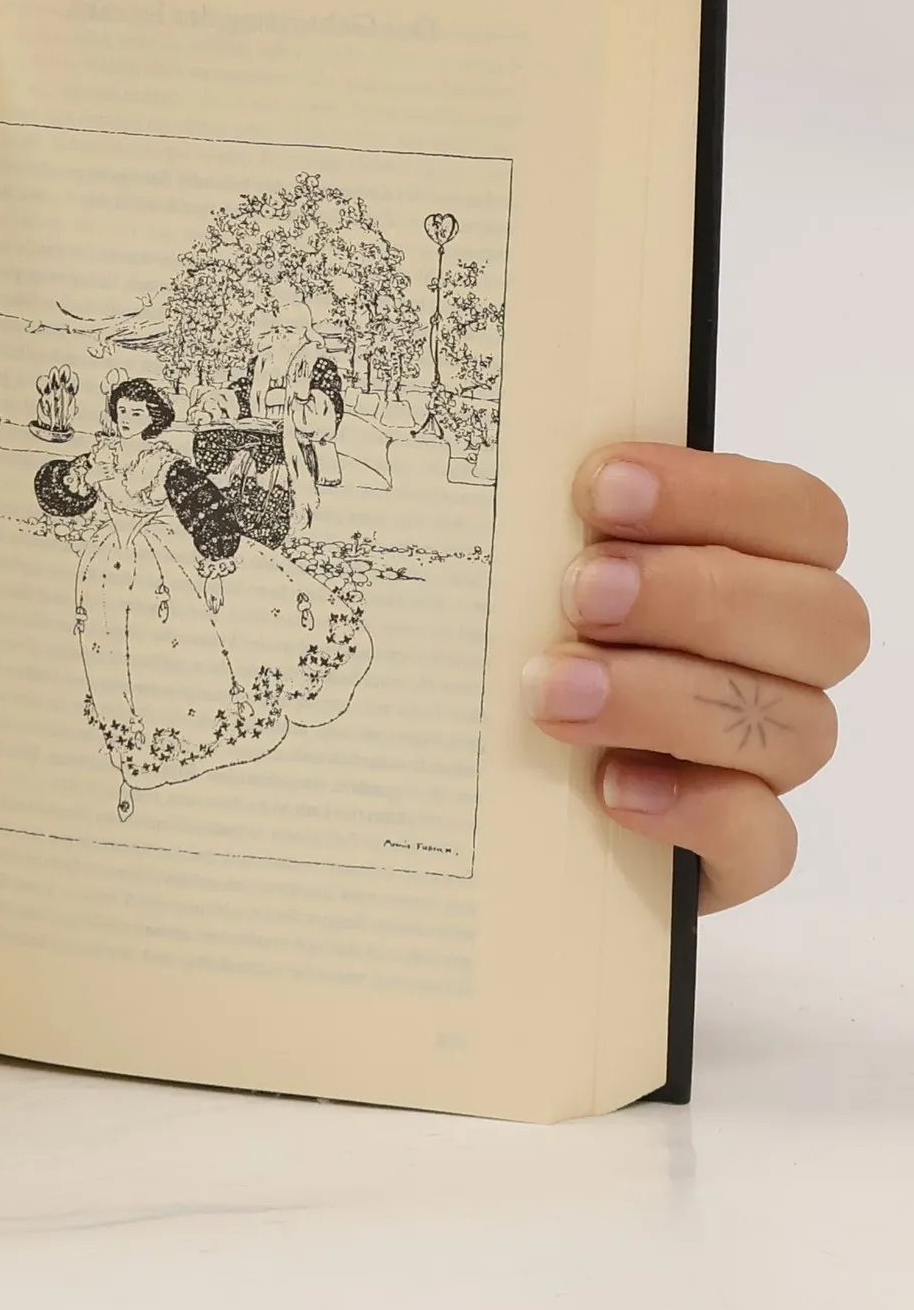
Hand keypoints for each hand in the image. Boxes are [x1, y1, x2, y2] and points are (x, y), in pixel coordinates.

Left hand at [525, 445, 867, 911]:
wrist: (488, 792)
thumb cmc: (520, 645)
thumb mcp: (527, 578)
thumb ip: (552, 528)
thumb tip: (506, 454)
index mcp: (756, 572)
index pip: (801, 517)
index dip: (715, 494)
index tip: (600, 488)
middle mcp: (780, 665)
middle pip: (820, 620)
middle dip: (695, 596)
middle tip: (580, 593)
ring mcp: (765, 763)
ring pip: (796, 727)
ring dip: (666, 698)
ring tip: (552, 692)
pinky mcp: (735, 854)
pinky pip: (764, 840)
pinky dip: (694, 810)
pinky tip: (611, 787)